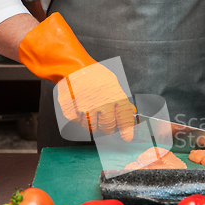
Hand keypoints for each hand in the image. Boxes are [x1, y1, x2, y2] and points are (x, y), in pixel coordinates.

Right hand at [18, 13, 134, 140]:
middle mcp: (102, 104)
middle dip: (107, 127)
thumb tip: (131, 111)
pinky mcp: (72, 112)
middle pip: (108, 128)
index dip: (127, 130)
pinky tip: (79, 108)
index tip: (127, 138)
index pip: (124, 119)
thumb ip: (121, 99)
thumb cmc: (93, 74)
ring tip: (90, 110)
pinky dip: (78, 119)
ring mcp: (86, 109)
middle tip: (104, 121)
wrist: (72, 67)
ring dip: (92, 123)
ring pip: (92, 128)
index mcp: (115, 96)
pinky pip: (77, 123)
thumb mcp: (112, 83)